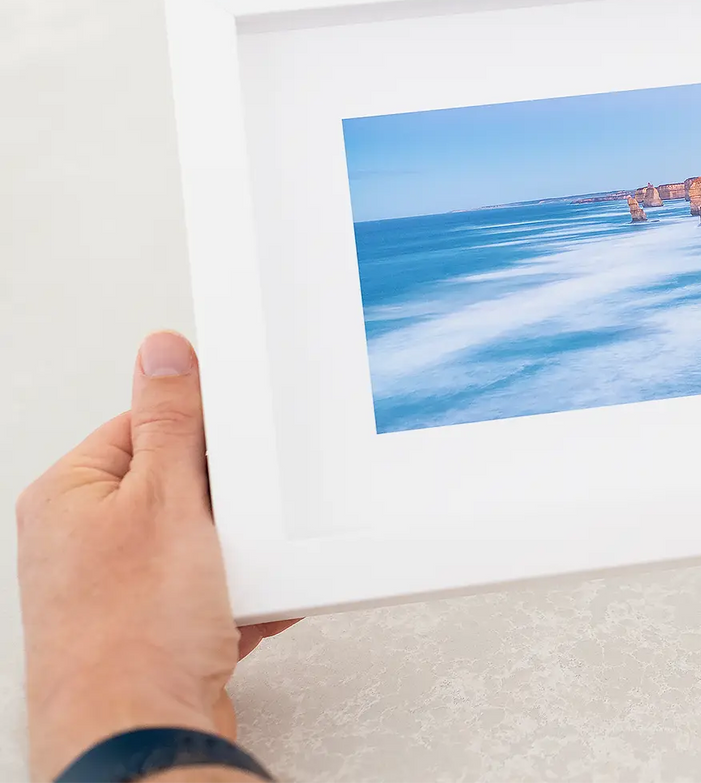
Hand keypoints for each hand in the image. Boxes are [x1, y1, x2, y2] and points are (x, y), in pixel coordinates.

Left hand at [16, 332, 295, 781]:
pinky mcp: (148, 630)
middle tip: (240, 521)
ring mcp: (113, 590)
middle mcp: (81, 541)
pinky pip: (207, 593)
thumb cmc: (133, 632)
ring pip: (201, 543)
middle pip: (181, 485)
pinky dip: (237, 599)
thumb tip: (161, 352)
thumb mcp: (166, 499)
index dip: (204, 438)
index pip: (147, 427)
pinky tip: (246, 610)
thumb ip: (170, 420)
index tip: (237, 451)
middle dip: (228, 506)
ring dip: (239, 557)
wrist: (140, 734)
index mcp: (69, 494)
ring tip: (240, 575)